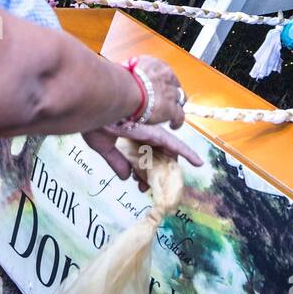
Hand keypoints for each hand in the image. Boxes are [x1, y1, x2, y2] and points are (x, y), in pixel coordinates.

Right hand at [82, 122, 202, 190]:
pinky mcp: (157, 134)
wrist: (95, 105)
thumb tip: (125, 177)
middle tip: (146, 188)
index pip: (143, 153)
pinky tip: (197, 163)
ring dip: (165, 170)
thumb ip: (116, 161)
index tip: (137, 183)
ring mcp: (151, 132)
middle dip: (153, 173)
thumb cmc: (95, 121)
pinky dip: (187, 153)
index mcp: (130, 133)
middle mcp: (144, 132)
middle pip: (156, 155)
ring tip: (162, 186)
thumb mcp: (104, 145)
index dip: (142, 170)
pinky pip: (176, 145)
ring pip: (167, 153)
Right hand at [129, 55, 186, 128]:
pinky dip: (177, 121)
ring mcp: (171, 93)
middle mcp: (166, 76)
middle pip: (174, 84)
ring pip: (180, 98)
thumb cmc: (122, 80)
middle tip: (163, 98)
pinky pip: (180, 116)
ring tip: (168, 111)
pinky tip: (173, 125)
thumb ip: (132, 71)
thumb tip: (127, 71)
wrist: (126, 90)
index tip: (157, 84)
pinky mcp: (172, 109)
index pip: (164, 70)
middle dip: (171, 91)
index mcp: (156, 65)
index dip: (161, 80)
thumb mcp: (128, 68)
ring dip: (174, 104)